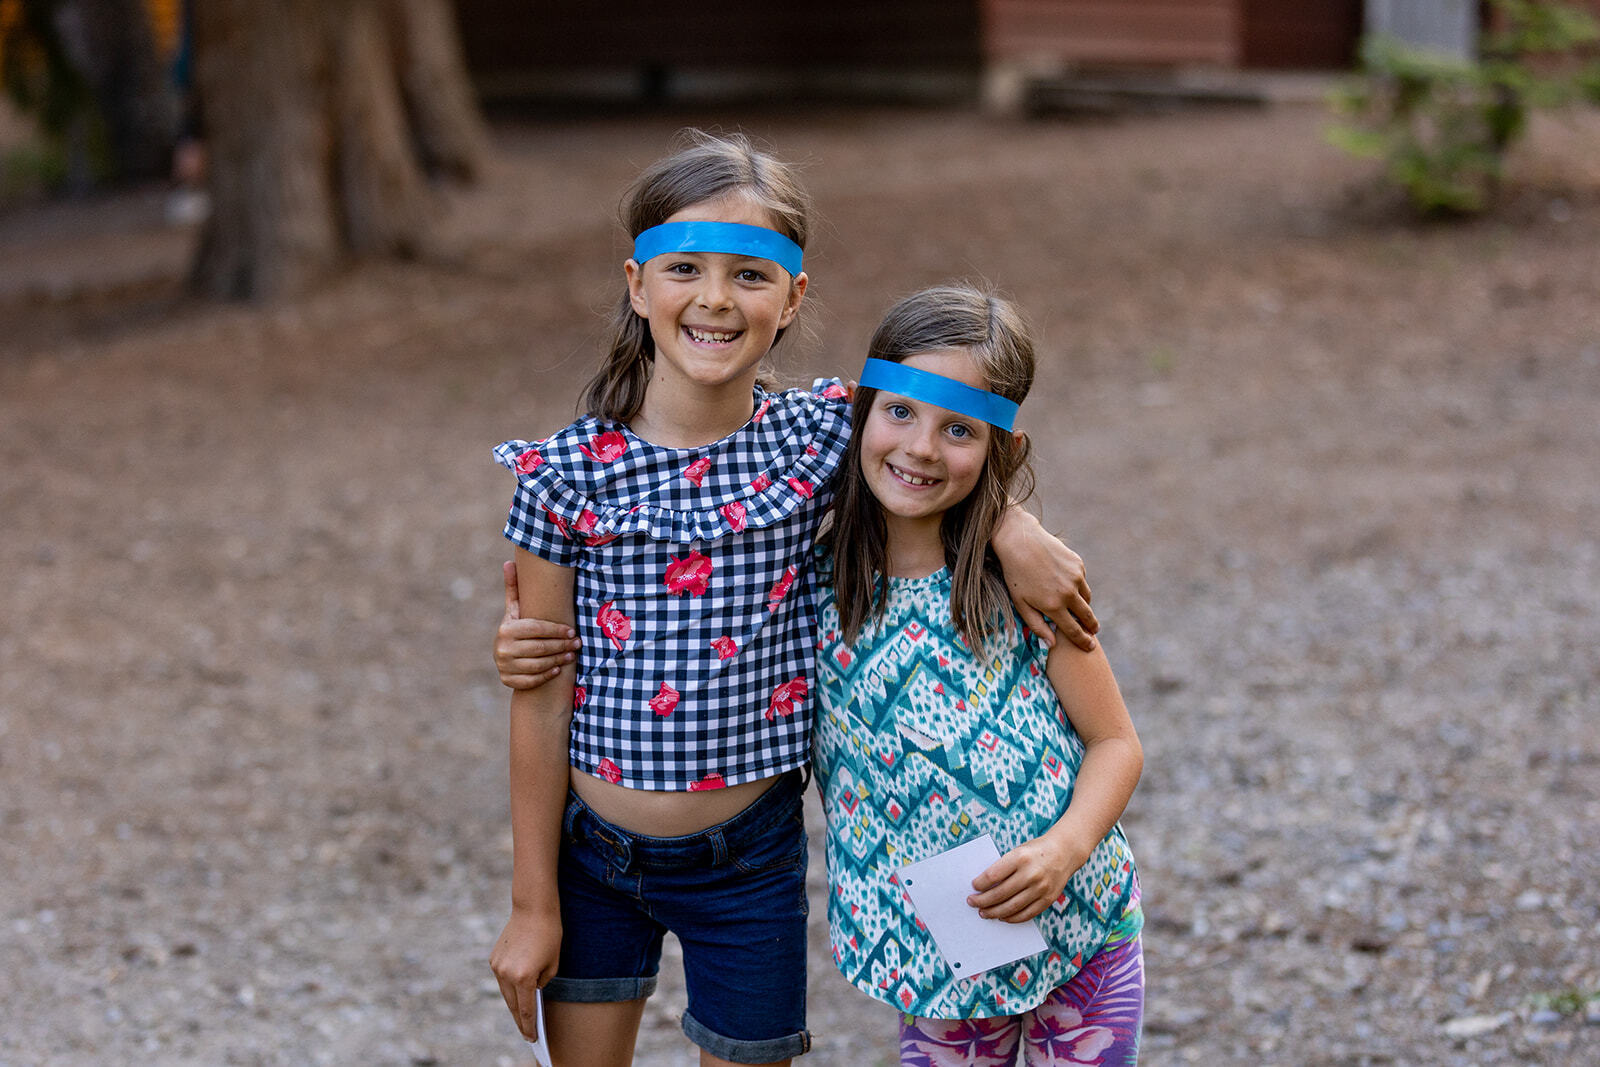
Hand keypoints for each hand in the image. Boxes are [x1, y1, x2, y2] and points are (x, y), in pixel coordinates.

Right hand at [489, 905, 561, 1040]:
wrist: (533, 908)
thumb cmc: (549, 935)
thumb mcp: (553, 964)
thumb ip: (541, 983)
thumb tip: (532, 992)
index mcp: (524, 977)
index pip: (526, 1010)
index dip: (530, 1027)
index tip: (532, 1038)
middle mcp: (506, 974)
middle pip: (513, 1005)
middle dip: (521, 1020)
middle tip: (527, 1033)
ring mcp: (497, 967)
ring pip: (505, 993)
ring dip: (514, 1004)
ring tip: (522, 1016)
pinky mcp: (493, 959)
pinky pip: (502, 979)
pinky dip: (509, 986)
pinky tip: (516, 993)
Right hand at [495, 561, 579, 689]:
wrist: (504, 656)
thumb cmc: (516, 627)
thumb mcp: (514, 609)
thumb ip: (514, 588)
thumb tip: (509, 562)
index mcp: (506, 629)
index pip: (536, 629)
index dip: (556, 630)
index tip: (572, 631)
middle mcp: (502, 648)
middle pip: (539, 647)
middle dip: (561, 646)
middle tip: (578, 643)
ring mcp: (504, 666)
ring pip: (538, 664)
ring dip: (558, 660)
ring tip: (572, 654)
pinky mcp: (507, 681)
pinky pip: (531, 680)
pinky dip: (546, 675)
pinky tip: (558, 669)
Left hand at [967, 835, 1085, 922]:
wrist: (1064, 852)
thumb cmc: (1035, 851)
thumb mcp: (1017, 851)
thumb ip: (1003, 867)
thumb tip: (983, 886)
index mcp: (1020, 858)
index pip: (993, 875)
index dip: (979, 884)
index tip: (973, 887)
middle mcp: (1031, 874)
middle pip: (1000, 894)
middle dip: (982, 901)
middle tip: (972, 902)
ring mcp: (1040, 888)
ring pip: (1011, 907)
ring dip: (994, 912)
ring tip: (984, 913)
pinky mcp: (1047, 899)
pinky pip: (1026, 914)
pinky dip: (1012, 918)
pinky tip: (1002, 917)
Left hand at [994, 511, 1098, 650]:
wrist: (1021, 541)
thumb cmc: (1016, 575)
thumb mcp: (1021, 604)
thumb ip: (1037, 625)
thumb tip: (1052, 643)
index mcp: (1053, 606)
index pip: (1074, 630)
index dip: (1083, 641)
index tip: (1090, 647)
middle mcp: (1068, 593)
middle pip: (1087, 616)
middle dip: (1092, 627)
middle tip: (1094, 632)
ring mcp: (1075, 577)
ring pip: (1087, 598)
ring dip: (1085, 606)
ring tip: (1081, 610)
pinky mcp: (1078, 564)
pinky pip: (1082, 581)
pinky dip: (1078, 587)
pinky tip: (1068, 585)